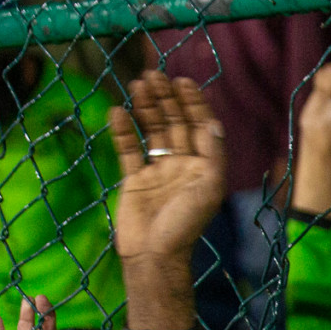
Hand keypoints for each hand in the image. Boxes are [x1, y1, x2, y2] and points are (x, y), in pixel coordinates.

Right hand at [109, 72, 225, 269]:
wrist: (154, 254)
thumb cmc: (185, 224)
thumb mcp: (208, 189)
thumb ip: (212, 155)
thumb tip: (212, 123)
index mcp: (204, 168)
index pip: (200, 127)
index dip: (193, 103)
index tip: (183, 81)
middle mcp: (183, 166)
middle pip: (175, 123)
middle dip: (167, 99)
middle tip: (154, 75)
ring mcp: (158, 171)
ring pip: (152, 131)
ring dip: (146, 107)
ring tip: (138, 84)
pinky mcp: (135, 179)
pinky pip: (129, 149)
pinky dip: (124, 130)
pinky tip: (118, 111)